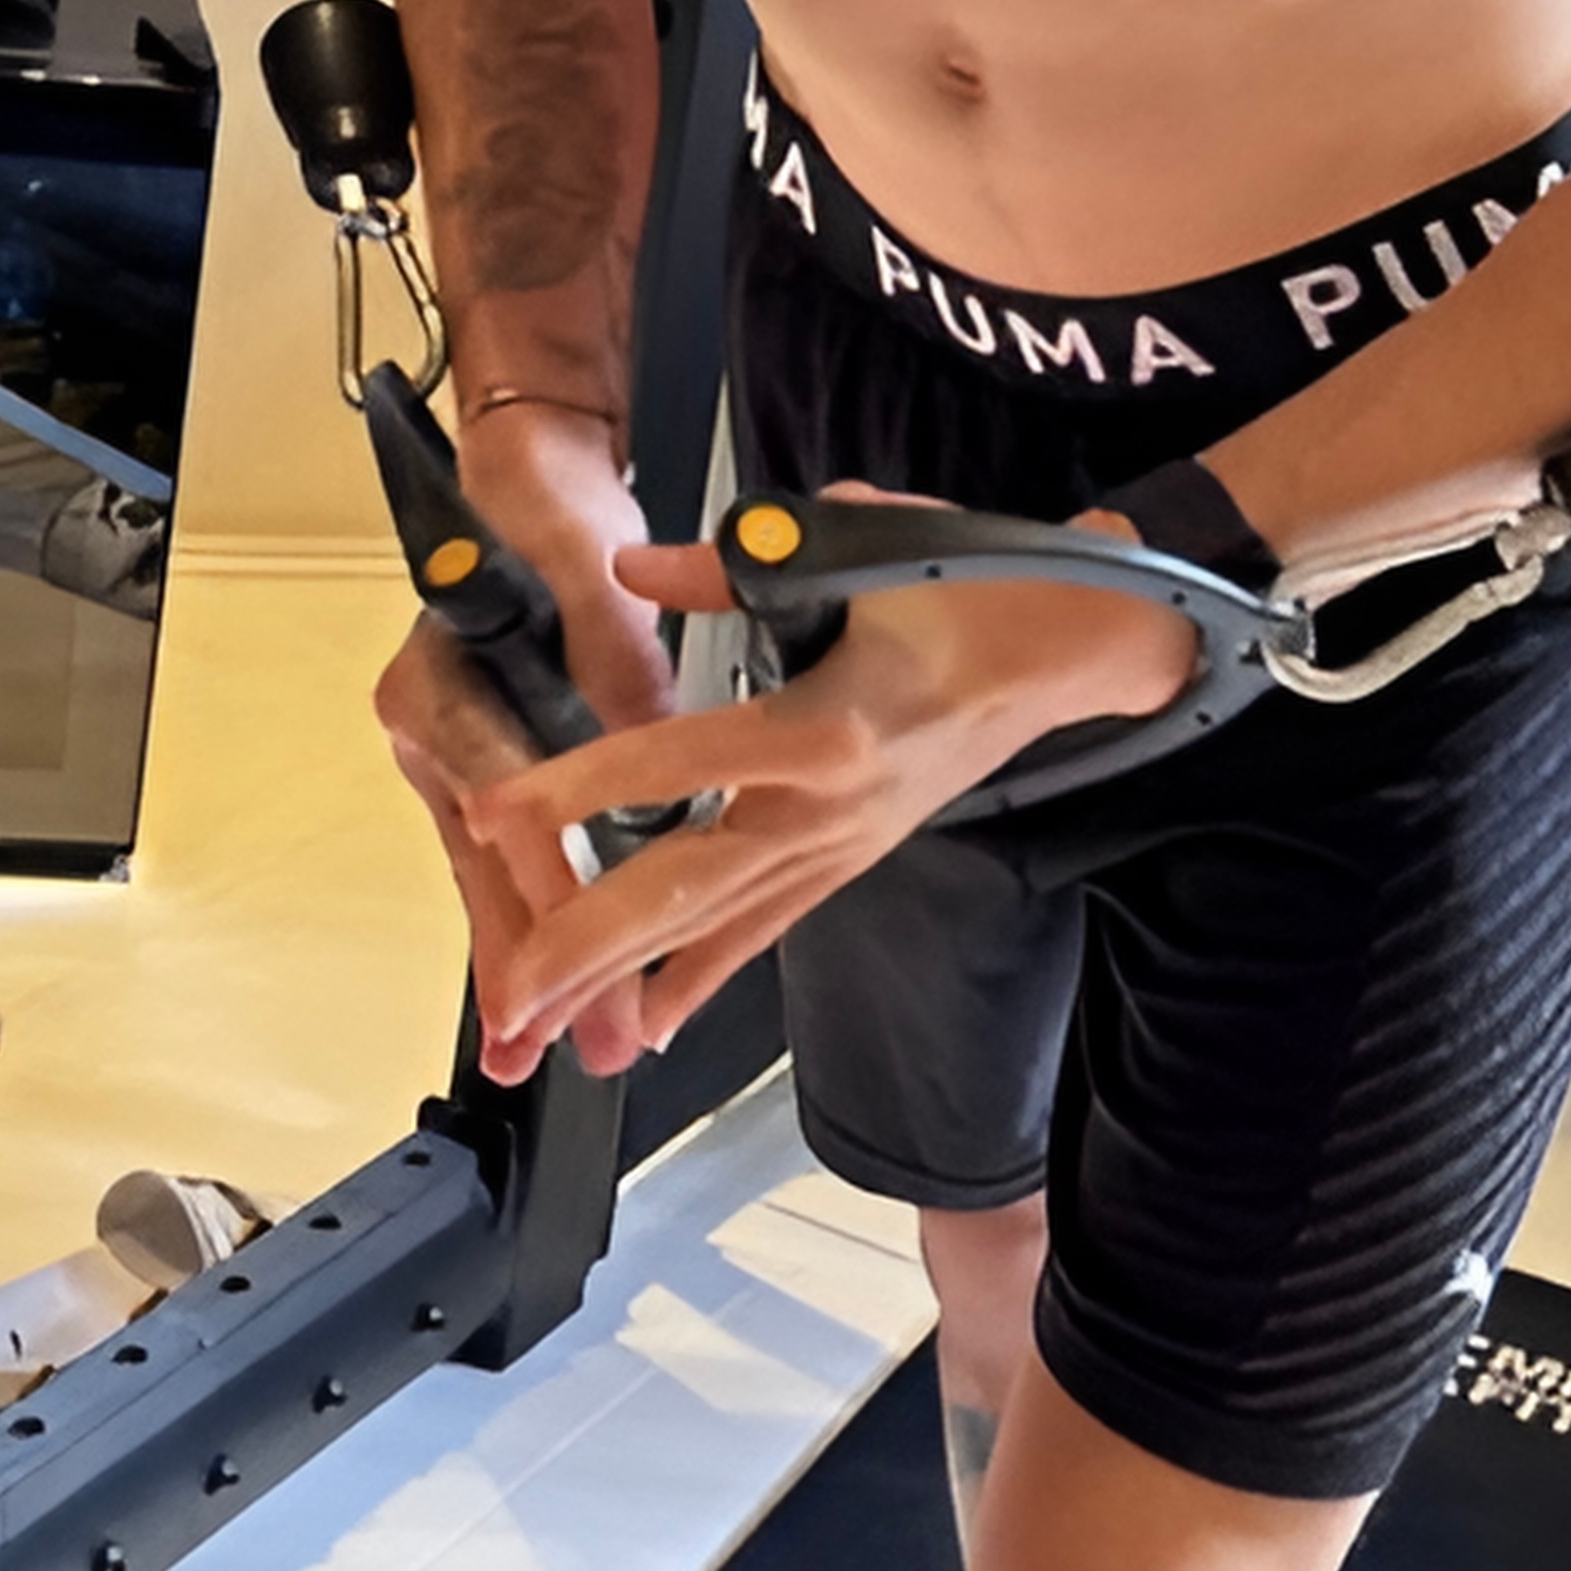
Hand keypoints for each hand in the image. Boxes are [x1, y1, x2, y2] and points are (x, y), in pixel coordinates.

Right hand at [375, 404, 671, 1086]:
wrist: (533, 485)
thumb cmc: (549, 513)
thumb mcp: (591, 574)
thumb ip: (614, 658)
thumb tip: (641, 737)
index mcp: (438, 689)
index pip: (502, 806)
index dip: (545, 881)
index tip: (579, 946)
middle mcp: (435, 736)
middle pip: (483, 866)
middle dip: (526, 962)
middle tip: (545, 1043)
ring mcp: (461, 761)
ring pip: (494, 879)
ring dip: (531, 962)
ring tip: (553, 1045)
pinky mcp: (500, 773)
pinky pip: (514, 864)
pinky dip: (540, 923)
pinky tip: (563, 991)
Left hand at [452, 507, 1193, 1084]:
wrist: (1077, 643)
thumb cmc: (975, 581)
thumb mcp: (862, 544)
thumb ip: (733, 569)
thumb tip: (628, 568)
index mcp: (825, 726)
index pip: (675, 764)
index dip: (576, 789)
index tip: (492, 815)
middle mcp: (828, 806)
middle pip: (685, 888)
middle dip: (587, 948)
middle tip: (506, 998)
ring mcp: (844, 843)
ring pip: (715, 923)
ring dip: (624, 979)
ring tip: (542, 1026)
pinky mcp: (853, 857)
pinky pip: (763, 926)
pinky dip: (702, 974)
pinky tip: (647, 1022)